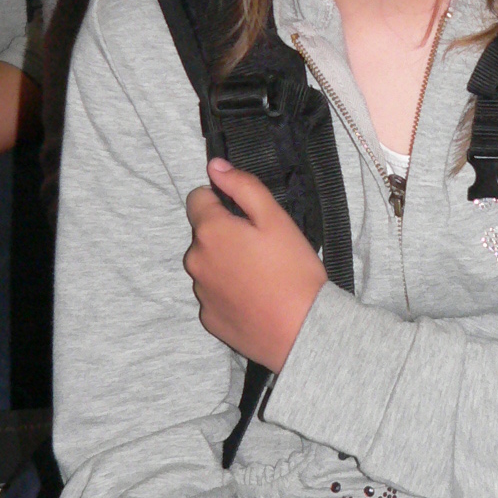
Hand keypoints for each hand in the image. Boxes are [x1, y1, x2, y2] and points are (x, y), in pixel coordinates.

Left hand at [184, 159, 326, 369]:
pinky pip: (213, 295)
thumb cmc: (293, 271)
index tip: (248, 217)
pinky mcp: (208, 319)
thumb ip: (243, 186)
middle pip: (203, 235)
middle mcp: (195, 261)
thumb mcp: (275, 218)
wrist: (302, 330)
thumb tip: (214, 166)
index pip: (197, 199)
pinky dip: (229, 292)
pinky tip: (255, 298)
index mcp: (210, 231)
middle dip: (225, 234)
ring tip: (261, 276)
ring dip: (225, 264)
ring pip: (208, 265)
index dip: (222, 201)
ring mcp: (200, 293)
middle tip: (262, 248)